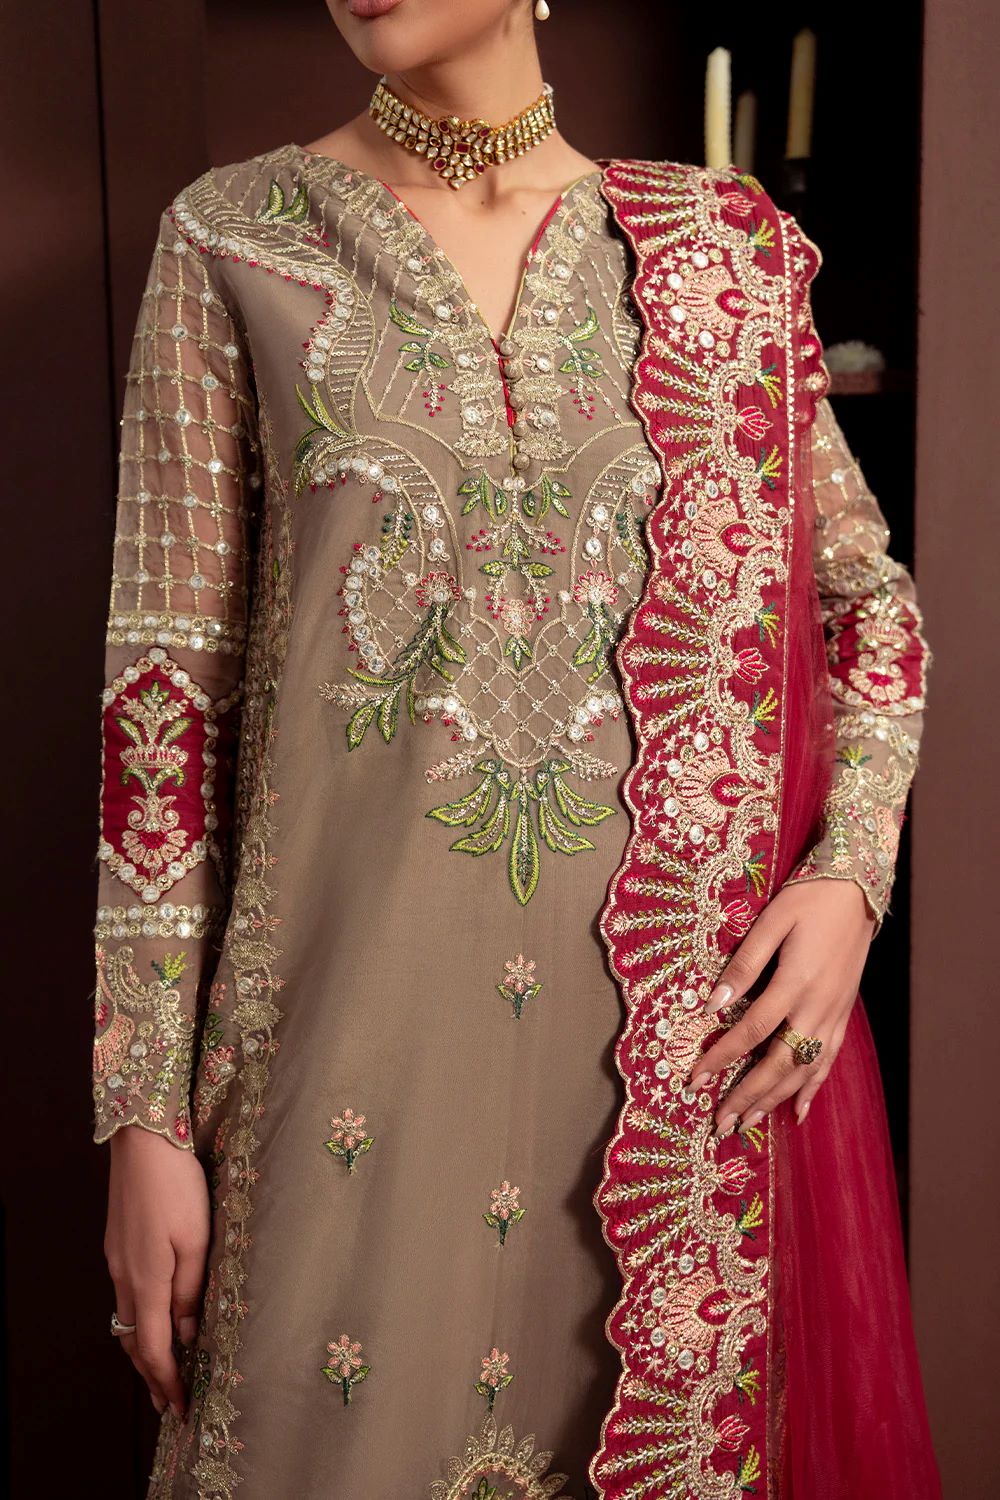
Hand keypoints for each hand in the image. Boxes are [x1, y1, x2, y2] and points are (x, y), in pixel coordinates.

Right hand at [104, 1126, 209, 1418]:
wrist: (144, 1142)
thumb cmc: (178, 1187)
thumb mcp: (197, 1239)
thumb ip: (191, 1290)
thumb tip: (186, 1333)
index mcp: (146, 1281)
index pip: (153, 1348)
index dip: (166, 1381)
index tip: (180, 1408)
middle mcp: (125, 1277)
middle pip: (134, 1341)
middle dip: (151, 1375)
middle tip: (167, 1403)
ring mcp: (117, 1260)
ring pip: (127, 1320)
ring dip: (143, 1350)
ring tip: (160, 1371)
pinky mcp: (118, 1244)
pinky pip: (126, 1297)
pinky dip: (139, 1321)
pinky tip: (152, 1319)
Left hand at [685, 879, 875, 1138]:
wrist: (857, 890)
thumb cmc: (808, 900)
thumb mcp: (771, 922)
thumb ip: (743, 965)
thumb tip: (713, 1004)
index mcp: (796, 983)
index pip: (751, 1032)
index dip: (722, 1058)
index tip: (696, 1078)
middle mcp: (818, 1007)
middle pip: (778, 1063)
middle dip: (747, 1095)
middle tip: (720, 1123)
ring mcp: (834, 1014)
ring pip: (804, 1069)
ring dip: (775, 1099)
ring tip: (749, 1123)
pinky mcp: (843, 1014)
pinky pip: (828, 1061)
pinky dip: (812, 1088)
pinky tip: (799, 1111)